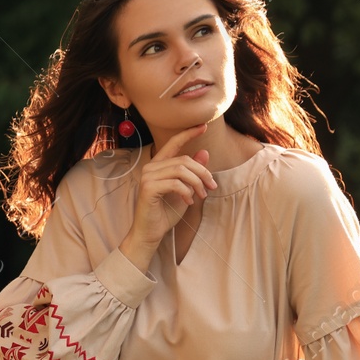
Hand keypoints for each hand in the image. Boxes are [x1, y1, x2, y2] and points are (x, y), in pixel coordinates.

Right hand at [120, 121, 216, 265]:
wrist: (150, 233)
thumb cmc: (166, 213)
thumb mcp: (186, 190)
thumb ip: (193, 173)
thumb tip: (204, 152)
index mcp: (158, 165)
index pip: (173, 143)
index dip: (188, 134)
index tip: (204, 126)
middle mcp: (150, 167)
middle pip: (184, 160)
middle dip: (203, 173)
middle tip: (212, 187)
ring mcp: (148, 177)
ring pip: (181, 170)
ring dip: (197, 183)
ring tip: (201, 196)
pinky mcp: (149, 188)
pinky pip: (175, 183)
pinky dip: (187, 192)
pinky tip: (189, 202)